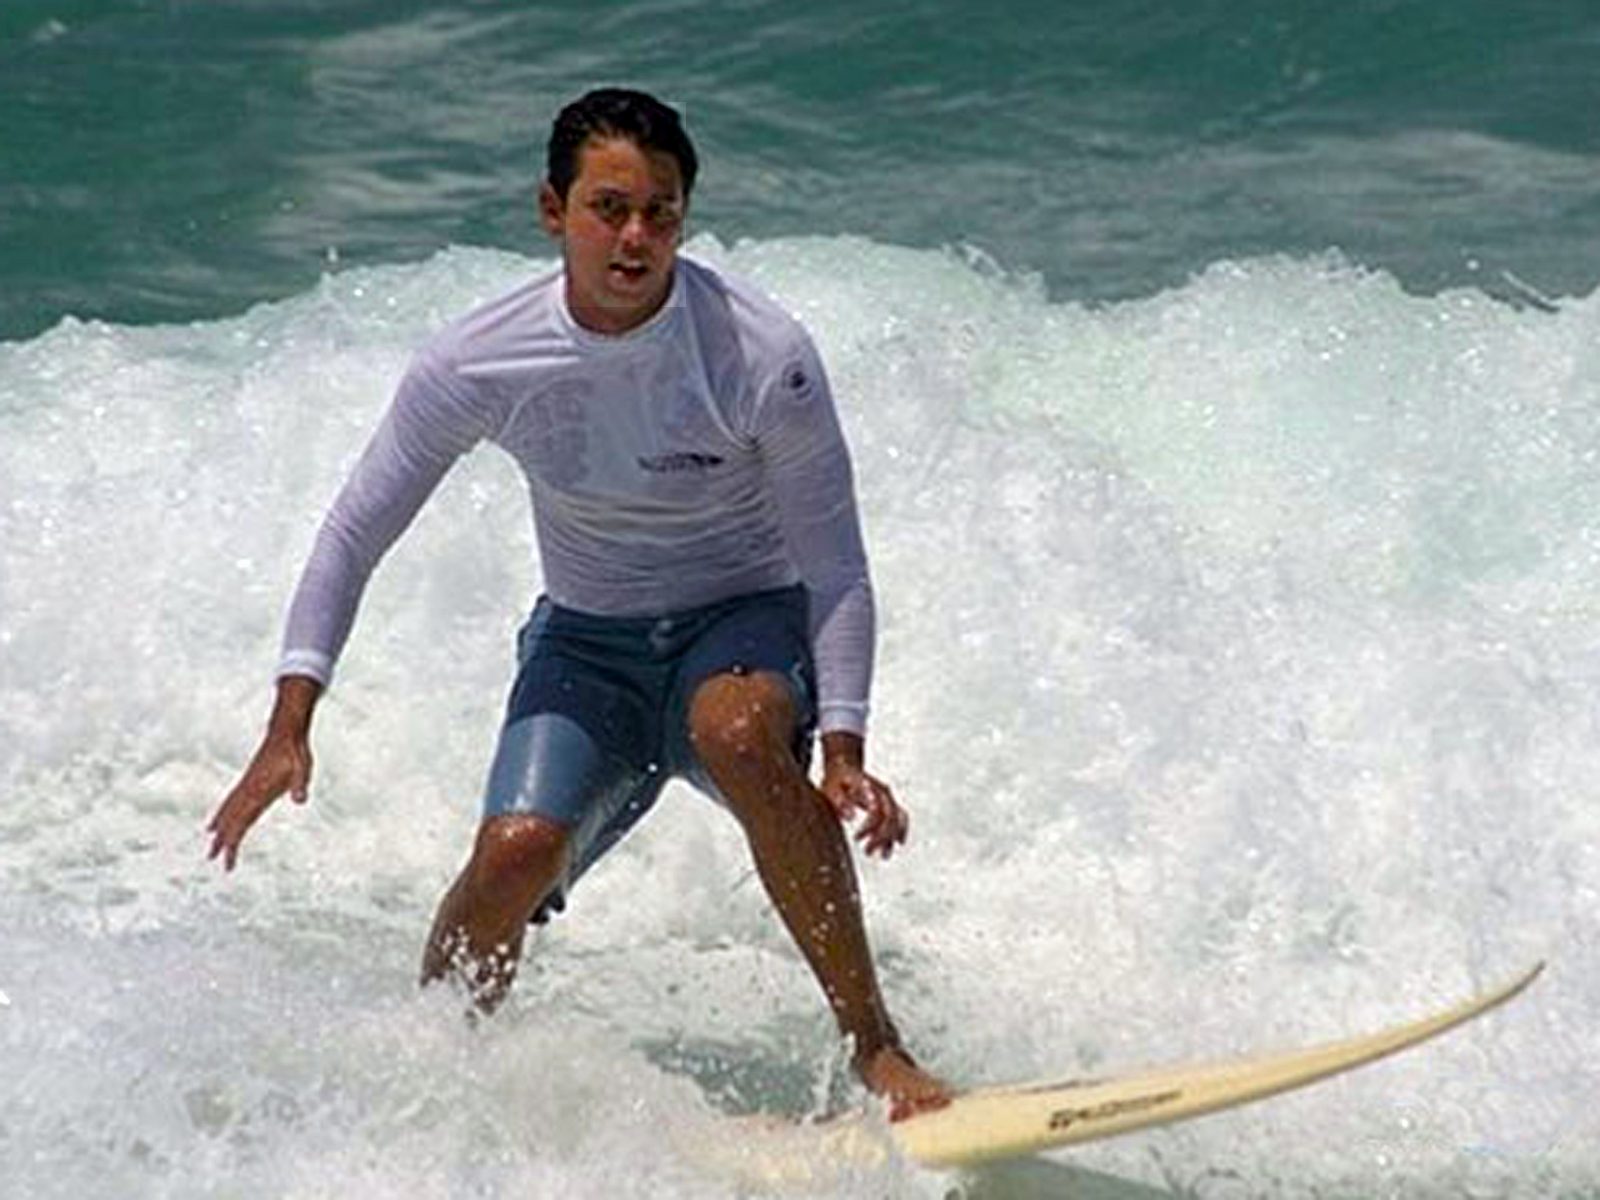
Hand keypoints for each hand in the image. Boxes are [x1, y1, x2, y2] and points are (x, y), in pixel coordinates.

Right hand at [207, 677, 319, 870]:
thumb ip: (300, 784)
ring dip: (220, 827)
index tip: (226, 859)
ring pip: (229, 810)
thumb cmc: (295, 752)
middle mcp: (247, 791)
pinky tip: (222, 817)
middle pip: (231, 820)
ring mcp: (246, 785)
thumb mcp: (302, 769)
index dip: (233, 841)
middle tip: (211, 858)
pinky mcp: (249, 780)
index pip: (241, 823)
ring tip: (211, 842)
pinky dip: (224, 811)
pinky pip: (232, 800)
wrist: (285, 733)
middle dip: (222, 840)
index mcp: (258, 793)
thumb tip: (300, 799)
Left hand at [818, 732, 907, 859]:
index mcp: (868, 787)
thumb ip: (840, 801)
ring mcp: (888, 795)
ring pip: (897, 818)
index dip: (868, 827)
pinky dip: (900, 830)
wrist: (844, 766)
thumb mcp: (832, 788)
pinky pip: (900, 816)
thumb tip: (850, 817)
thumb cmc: (837, 779)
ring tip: (884, 855)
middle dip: (881, 837)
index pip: (876, 810)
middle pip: (889, 816)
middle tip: (868, 851)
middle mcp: (882, 790)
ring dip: (891, 837)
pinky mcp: (889, 801)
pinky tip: (896, 843)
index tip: (856, 838)